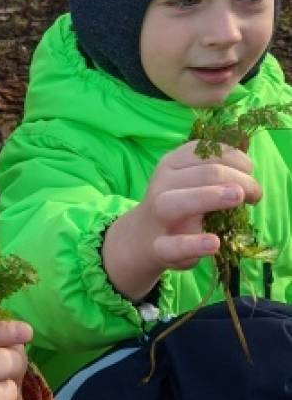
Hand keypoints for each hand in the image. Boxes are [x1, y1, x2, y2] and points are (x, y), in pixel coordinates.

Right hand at [102, 141, 261, 300]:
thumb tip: (246, 159)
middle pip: (204, 174)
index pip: (206, 151)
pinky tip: (213, 243)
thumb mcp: (188, 178)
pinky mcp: (160, 248)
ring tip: (237, 197)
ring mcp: (159, 216)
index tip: (250, 170)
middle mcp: (163, 185)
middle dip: (239, 179)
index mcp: (172, 163)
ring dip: (212, 197)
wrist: (143, 237)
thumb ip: (213, 167)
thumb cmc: (179, 203)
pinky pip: (174, 245)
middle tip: (256, 194)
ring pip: (180, 202)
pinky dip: (194, 244)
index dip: (235, 157)